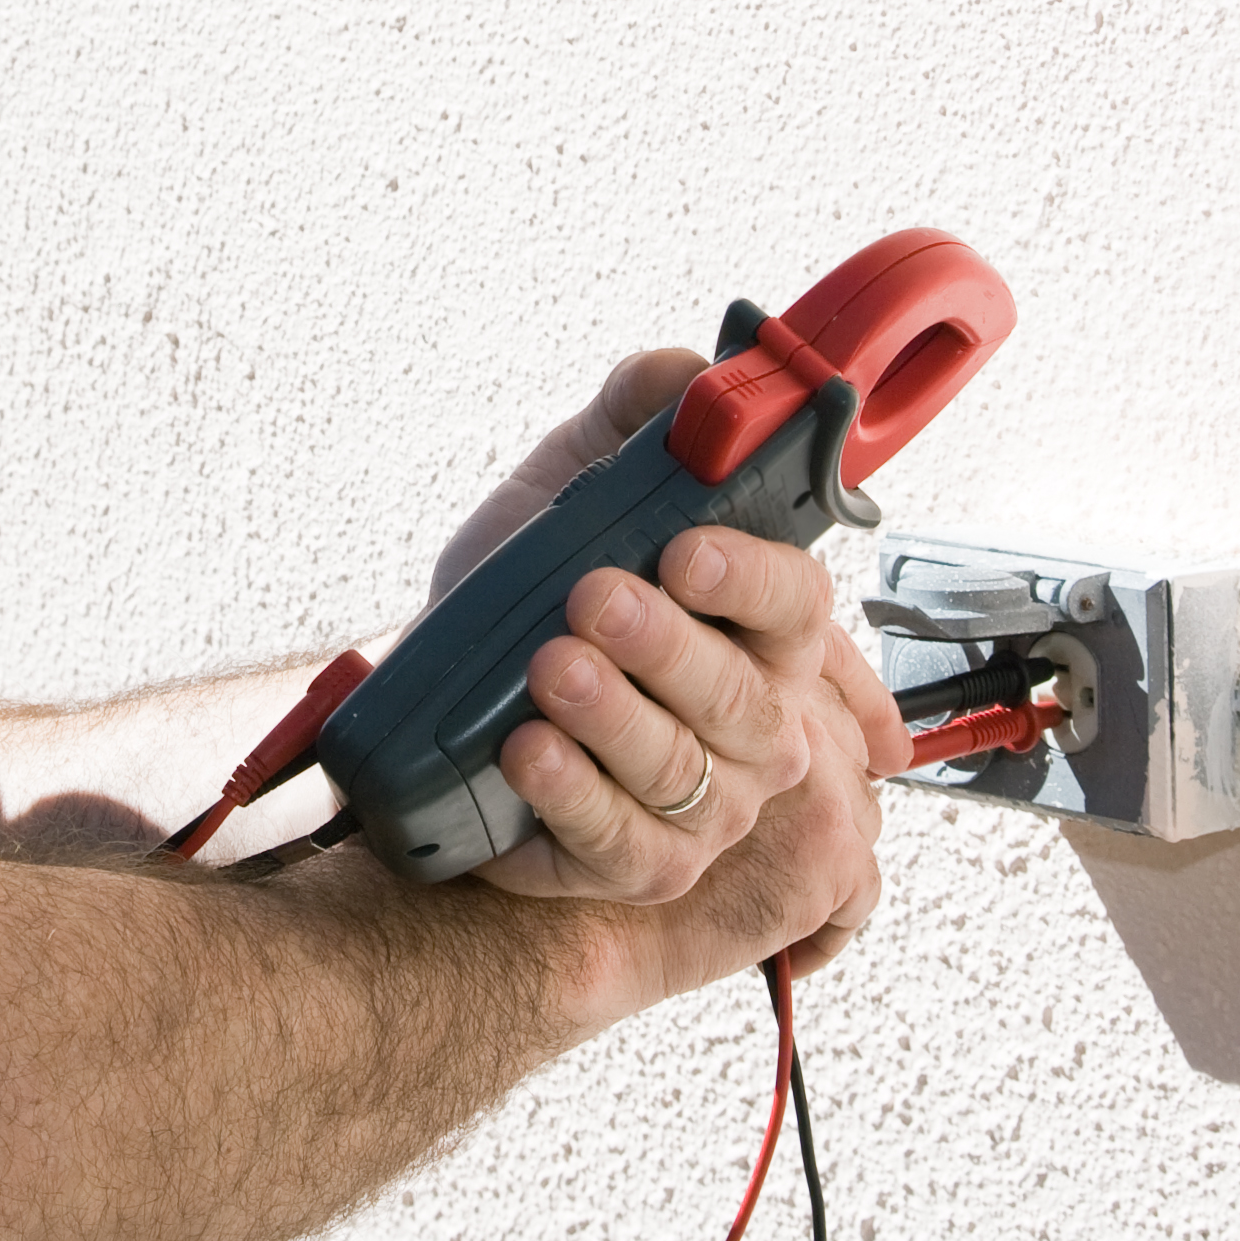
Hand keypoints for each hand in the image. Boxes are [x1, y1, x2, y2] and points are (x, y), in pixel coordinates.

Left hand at [440, 353, 908, 973]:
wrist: (444, 688)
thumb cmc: (532, 588)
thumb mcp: (572, 486)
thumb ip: (635, 418)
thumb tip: (689, 375)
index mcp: (760, 628)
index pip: (795, 603)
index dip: (749, 578)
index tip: (682, 550)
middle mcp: (752, 723)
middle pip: (740, 697)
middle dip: (665, 648)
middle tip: (590, 599)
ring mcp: (705, 805)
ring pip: (680, 771)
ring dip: (612, 718)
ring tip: (547, 667)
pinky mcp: (637, 865)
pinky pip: (622, 845)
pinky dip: (573, 799)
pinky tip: (526, 751)